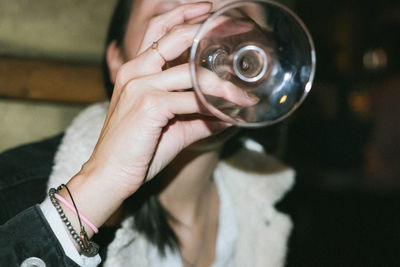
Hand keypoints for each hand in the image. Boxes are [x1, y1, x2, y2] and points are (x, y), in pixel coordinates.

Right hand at [60, 3, 253, 234]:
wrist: (110, 176)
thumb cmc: (137, 151)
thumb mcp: (172, 127)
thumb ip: (199, 116)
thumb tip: (229, 113)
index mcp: (136, 70)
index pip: (160, 29)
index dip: (185, 15)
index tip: (210, 12)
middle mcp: (136, 70)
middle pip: (174, 35)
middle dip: (207, 27)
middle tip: (238, 26)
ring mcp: (140, 85)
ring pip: (192, 73)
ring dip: (224, 84)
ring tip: (245, 93)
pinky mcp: (149, 104)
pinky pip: (192, 99)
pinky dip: (215, 105)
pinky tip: (231, 111)